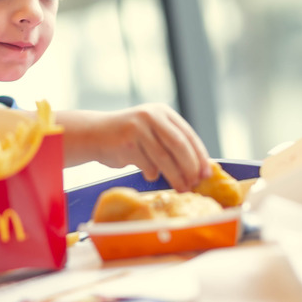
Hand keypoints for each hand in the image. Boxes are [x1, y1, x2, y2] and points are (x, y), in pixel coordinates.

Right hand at [59, 104, 210, 191]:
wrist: (95, 134)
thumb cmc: (128, 137)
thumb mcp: (151, 131)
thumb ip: (171, 142)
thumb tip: (199, 168)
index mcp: (163, 112)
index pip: (188, 135)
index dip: (199, 156)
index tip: (206, 174)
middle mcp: (152, 116)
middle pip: (179, 145)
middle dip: (190, 168)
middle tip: (195, 184)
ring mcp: (138, 127)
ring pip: (164, 158)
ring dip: (176, 177)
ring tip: (182, 188)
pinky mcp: (127, 142)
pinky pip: (146, 165)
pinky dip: (151, 173)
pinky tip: (149, 175)